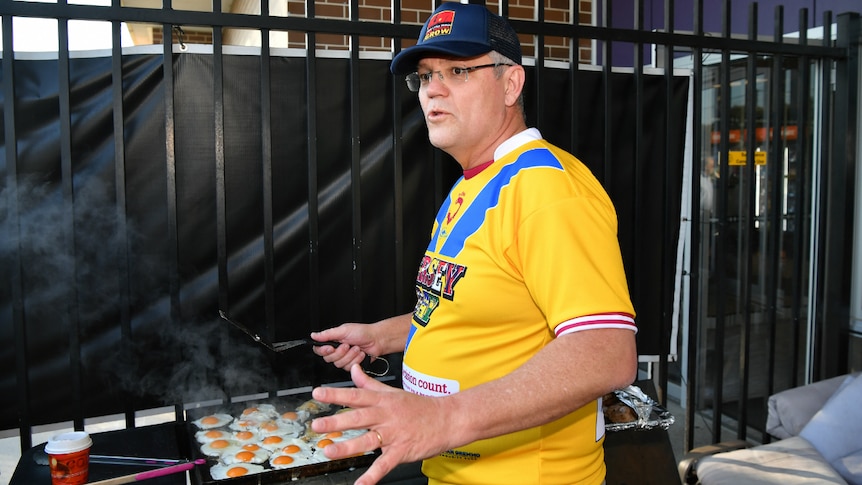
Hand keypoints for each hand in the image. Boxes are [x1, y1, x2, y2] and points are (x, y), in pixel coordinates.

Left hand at [310, 365, 456, 484]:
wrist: (448, 419)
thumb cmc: (419, 407)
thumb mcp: (393, 392)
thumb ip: (369, 383)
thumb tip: (354, 369)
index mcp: (383, 401)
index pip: (356, 395)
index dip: (336, 394)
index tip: (318, 393)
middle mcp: (386, 416)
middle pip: (358, 418)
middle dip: (336, 421)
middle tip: (317, 425)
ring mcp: (394, 434)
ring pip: (368, 441)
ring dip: (348, 447)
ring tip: (329, 451)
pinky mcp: (402, 451)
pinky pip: (384, 464)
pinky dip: (372, 476)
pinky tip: (361, 484)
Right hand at [311, 323, 378, 370]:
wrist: (377, 340)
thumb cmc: (363, 332)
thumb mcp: (344, 330)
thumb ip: (328, 334)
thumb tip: (314, 335)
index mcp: (333, 341)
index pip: (320, 350)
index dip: (324, 351)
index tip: (330, 348)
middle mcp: (337, 350)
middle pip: (329, 359)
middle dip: (340, 352)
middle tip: (348, 345)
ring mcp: (345, 358)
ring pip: (339, 364)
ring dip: (350, 356)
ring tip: (356, 348)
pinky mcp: (351, 365)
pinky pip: (348, 368)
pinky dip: (356, 360)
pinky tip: (360, 354)